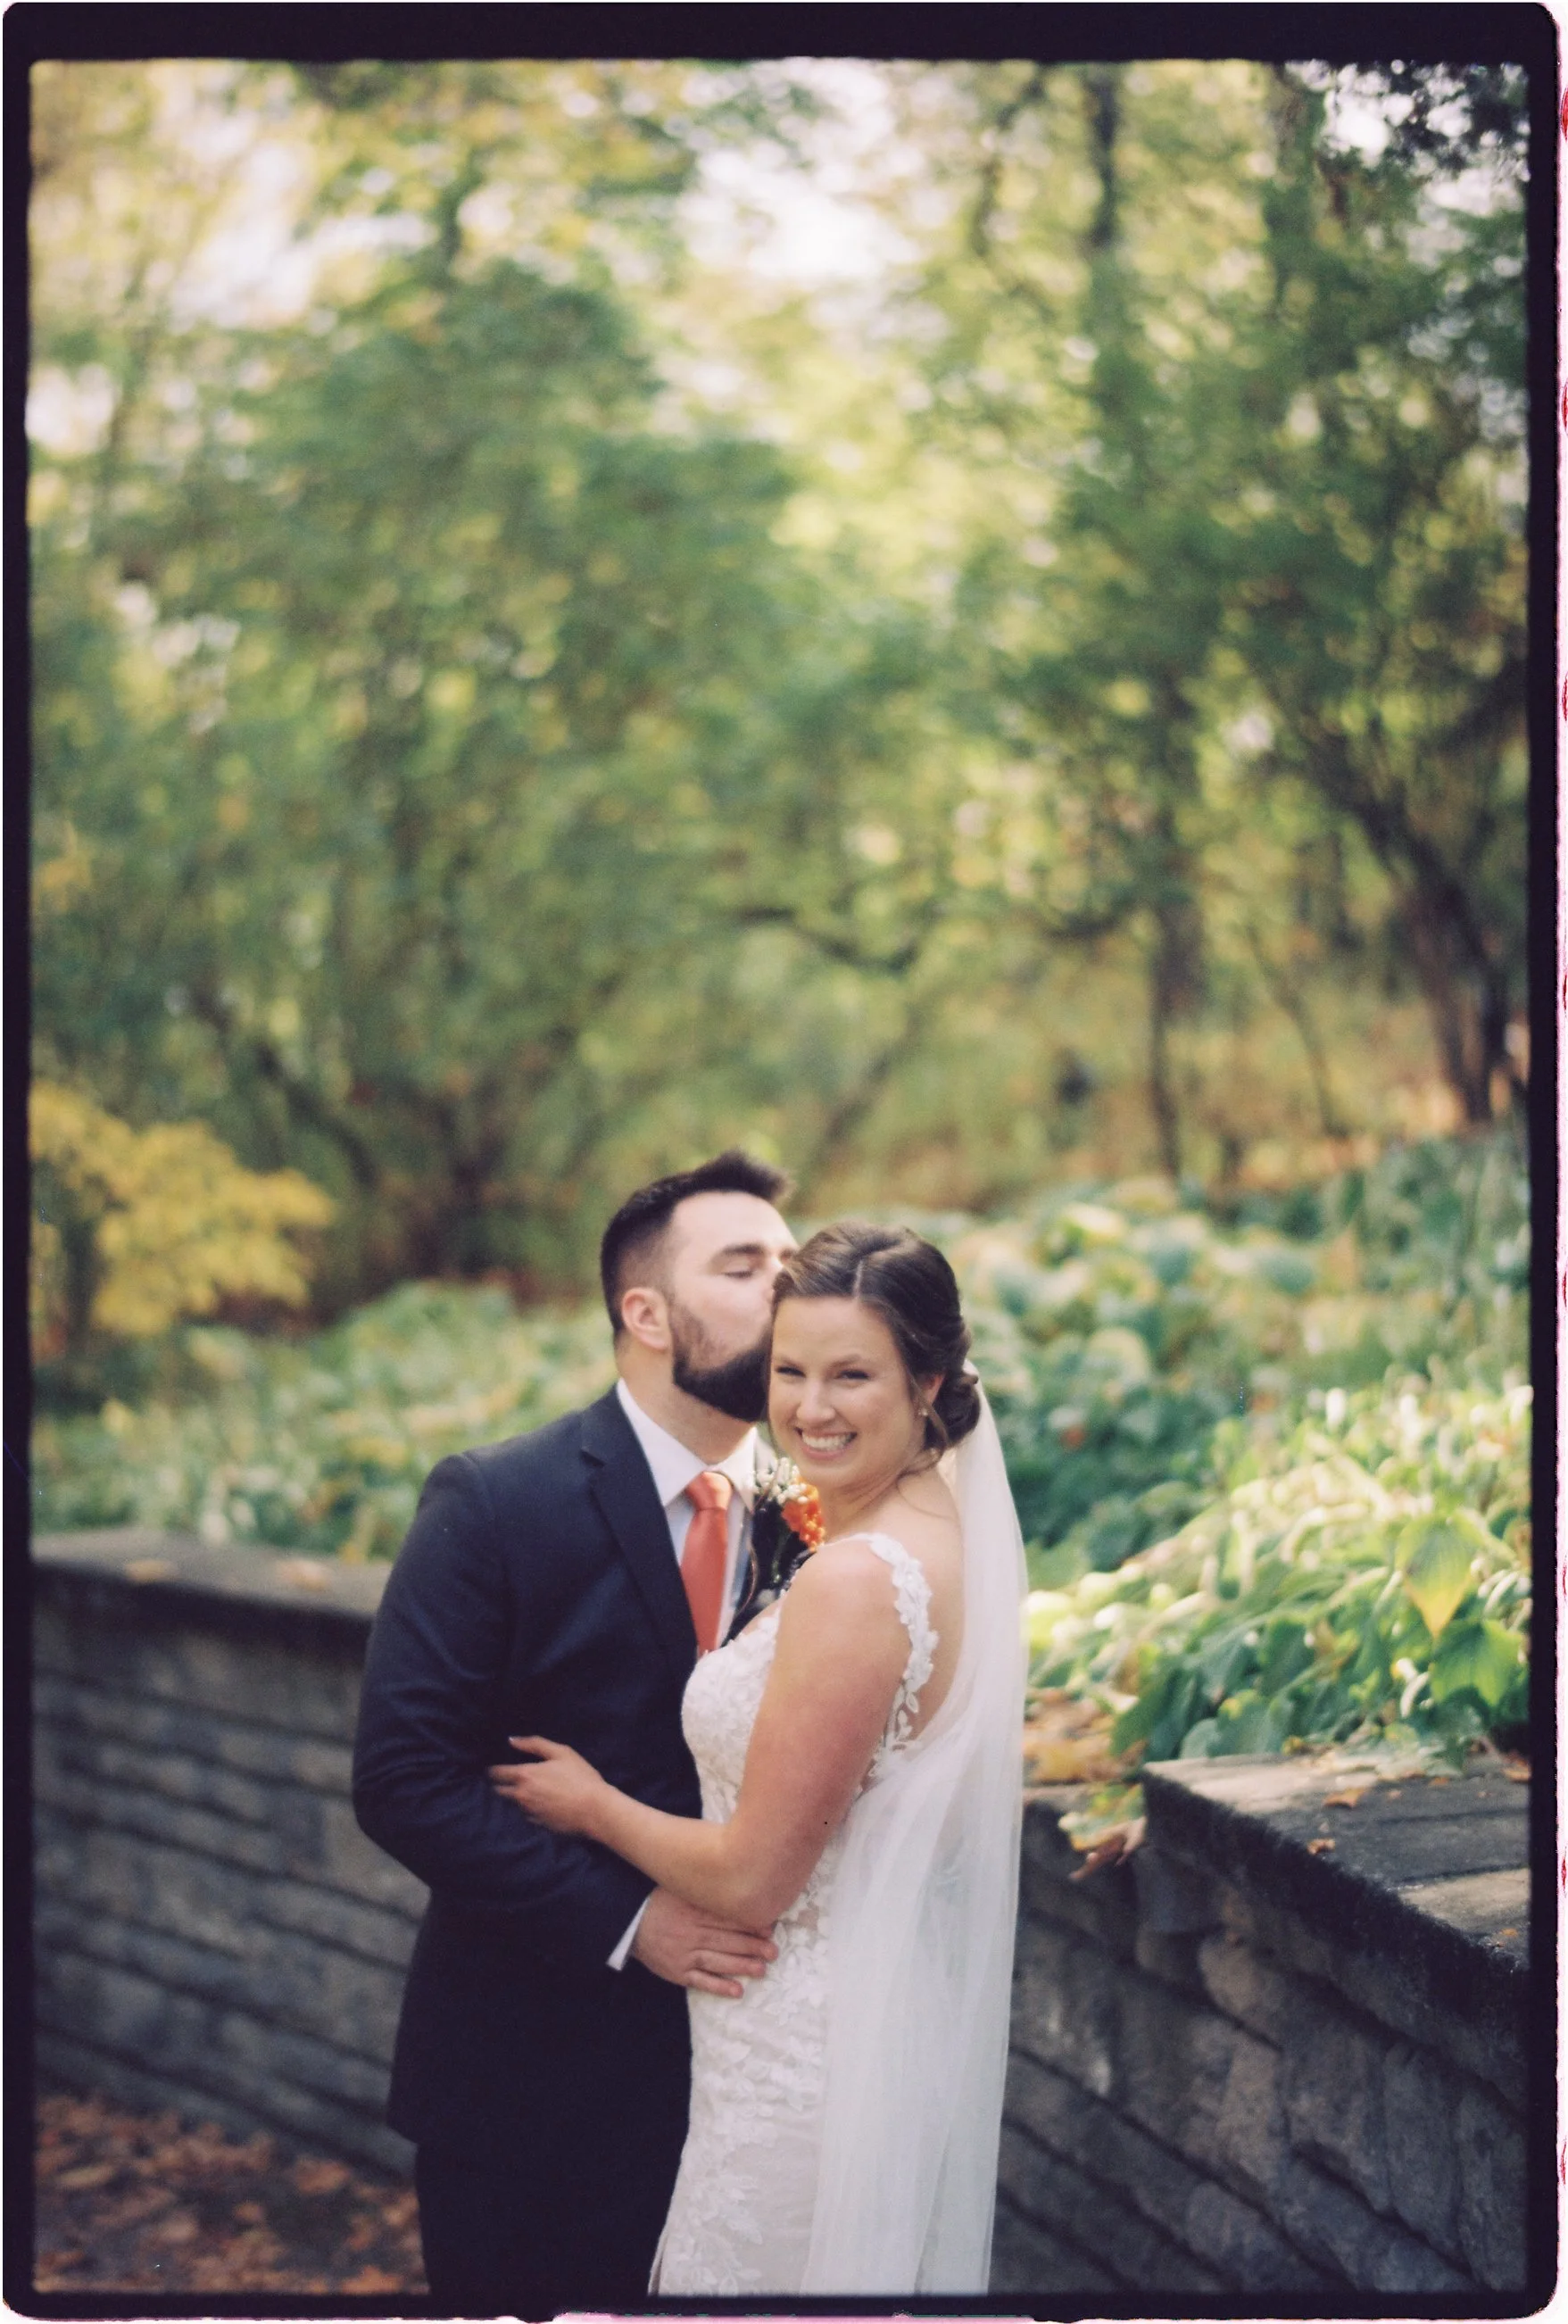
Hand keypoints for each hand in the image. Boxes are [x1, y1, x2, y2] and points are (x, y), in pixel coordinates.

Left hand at [488, 1736, 606, 1835]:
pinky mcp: (538, 1825)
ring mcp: (529, 1812)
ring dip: (516, 1797)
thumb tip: (512, 1740)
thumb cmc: (580, 1777)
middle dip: (500, 1785)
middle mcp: (522, 1795)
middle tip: (506, 1780)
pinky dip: (530, 1808)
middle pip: (500, 1791)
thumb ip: (533, 1744)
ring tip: (528, 1791)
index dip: (493, 1770)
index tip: (492, 1769)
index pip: (497, 1773)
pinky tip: (542, 1803)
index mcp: (525, 1775)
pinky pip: (528, 1814)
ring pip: (514, 1804)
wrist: (594, 1810)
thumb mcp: (561, 1752)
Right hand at [631, 1886, 777, 1999]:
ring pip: (718, 1961)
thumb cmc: (660, 1903)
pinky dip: (719, 1986)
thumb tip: (733, 1880)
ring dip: (742, 1966)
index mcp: (694, 1911)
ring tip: (762, 1970)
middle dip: (752, 1946)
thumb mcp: (680, 1890)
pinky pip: (701, 1981)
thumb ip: (704, 1889)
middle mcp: (691, 1933)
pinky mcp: (677, 1972)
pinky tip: (737, 1990)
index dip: (749, 1924)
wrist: (629, 1923)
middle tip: (774, 1951)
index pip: (726, 1919)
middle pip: (727, 1940)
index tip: (769, 1928)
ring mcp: (684, 1954)